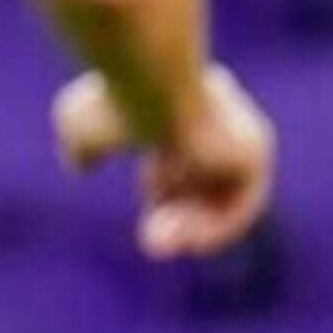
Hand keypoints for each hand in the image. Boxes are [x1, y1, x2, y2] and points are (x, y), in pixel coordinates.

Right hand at [56, 64, 274, 257]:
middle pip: (205, 179)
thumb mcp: (78, 124)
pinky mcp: (253, 154)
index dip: (162, 185)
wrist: (148, 87)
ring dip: (190, 226)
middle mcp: (220, 117)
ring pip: (220, 194)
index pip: (182, 154)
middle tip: (152, 244)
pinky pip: (241, 204)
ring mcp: (241, 135)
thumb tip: (80, 164)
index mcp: (184, 104)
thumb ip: (83, 145)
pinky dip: (215, 227)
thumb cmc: (110, 102)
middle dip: (177, 214)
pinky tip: (186, 240)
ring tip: (158, 244)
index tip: (145, 204)